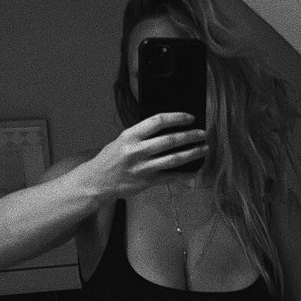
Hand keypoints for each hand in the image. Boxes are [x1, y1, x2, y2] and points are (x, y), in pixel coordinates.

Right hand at [80, 113, 207, 201]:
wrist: (97, 181)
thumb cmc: (111, 159)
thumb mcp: (122, 140)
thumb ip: (142, 135)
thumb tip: (168, 128)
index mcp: (130, 135)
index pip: (158, 121)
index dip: (177, 118)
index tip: (190, 117)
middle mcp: (137, 151)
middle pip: (170, 140)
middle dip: (190, 136)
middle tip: (203, 133)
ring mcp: (143, 168)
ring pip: (174, 159)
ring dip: (192, 153)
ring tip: (204, 149)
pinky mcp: (147, 182)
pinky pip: (171, 177)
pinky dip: (185, 174)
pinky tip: (195, 170)